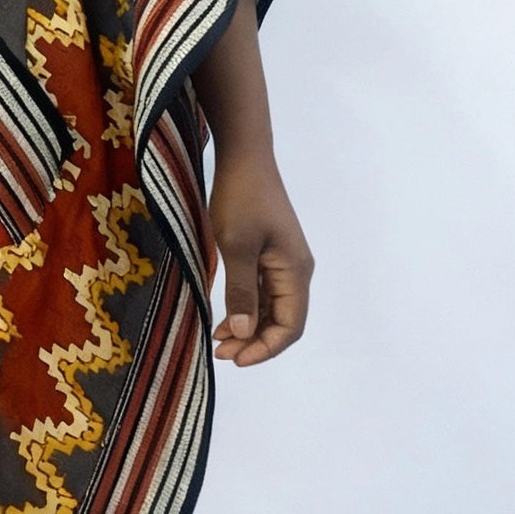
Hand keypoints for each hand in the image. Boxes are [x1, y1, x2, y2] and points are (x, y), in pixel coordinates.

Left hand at [207, 148, 313, 366]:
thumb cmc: (240, 197)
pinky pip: (262, 289)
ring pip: (271, 307)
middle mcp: (295, 270)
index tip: (235, 359)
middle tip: (221, 352)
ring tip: (219, 339)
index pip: (290, 326)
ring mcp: (282, 260)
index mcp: (295, 272)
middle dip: (254, 341)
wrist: (243, 154)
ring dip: (249, 326)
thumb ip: (242, 292)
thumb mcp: (236, 246)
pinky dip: (246, 306)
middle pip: (282, 320)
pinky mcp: (268, 251)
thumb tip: (246, 334)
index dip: (265, 348)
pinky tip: (225, 316)